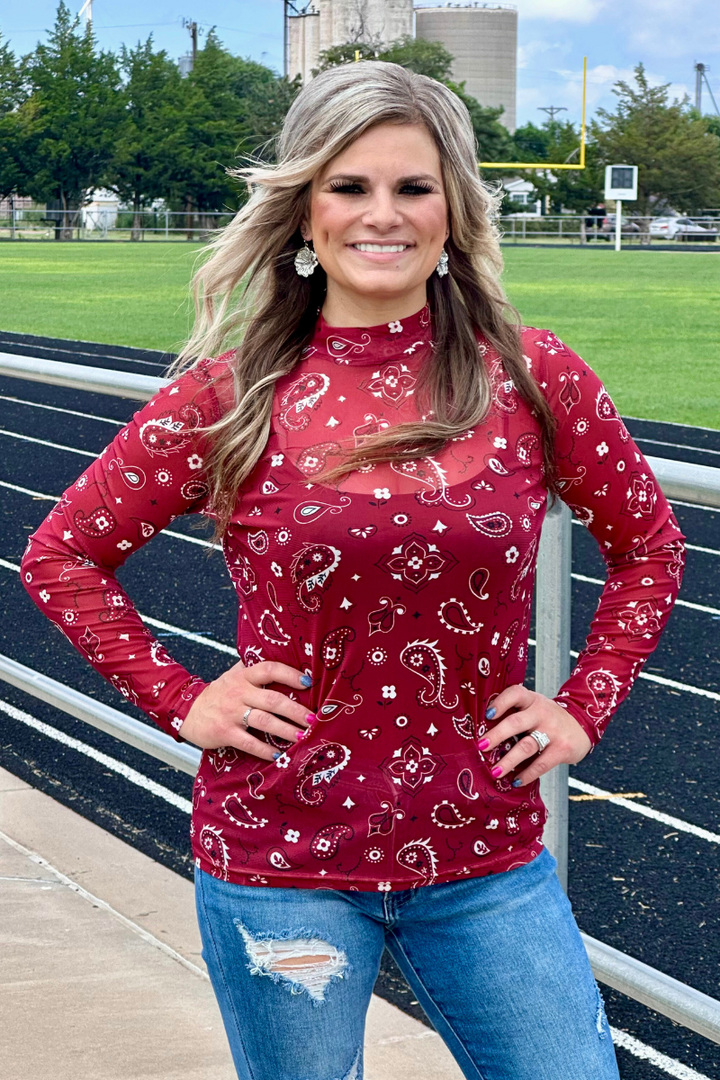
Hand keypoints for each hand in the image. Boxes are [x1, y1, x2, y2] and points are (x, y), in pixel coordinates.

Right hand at [179, 660, 314, 761]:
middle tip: (313, 719)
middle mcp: (239, 692)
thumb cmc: (219, 693)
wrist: (187, 711)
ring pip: (264, 721)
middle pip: (272, 699)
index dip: (289, 674)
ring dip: (286, 730)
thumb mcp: (233, 675)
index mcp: (244, 675)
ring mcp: (231, 713)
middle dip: (296, 710)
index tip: (308, 682)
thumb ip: (254, 667)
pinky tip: (278, 754)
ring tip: (303, 737)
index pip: (269, 669)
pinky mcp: (225, 732)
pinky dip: (265, 749)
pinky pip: (248, 742)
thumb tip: (285, 657)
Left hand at [478, 685, 591, 787]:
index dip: (500, 703)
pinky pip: (541, 764)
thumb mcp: (533, 707)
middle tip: (482, 746)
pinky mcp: (562, 749)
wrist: (582, 724)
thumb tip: (483, 733)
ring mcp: (553, 731)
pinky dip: (527, 774)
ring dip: (508, 761)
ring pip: (526, 746)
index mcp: (531, 700)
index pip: (515, 694)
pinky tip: (516, 780)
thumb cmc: (547, 717)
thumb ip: (514, 713)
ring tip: (495, 771)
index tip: (487, 715)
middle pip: (515, 722)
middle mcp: (542, 712)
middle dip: (496, 735)